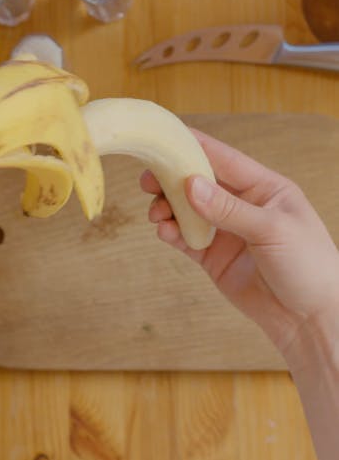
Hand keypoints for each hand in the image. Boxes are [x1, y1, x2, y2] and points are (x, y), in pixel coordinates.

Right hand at [141, 130, 338, 357]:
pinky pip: (186, 238)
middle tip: (147, 181)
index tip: (164, 138)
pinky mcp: (215, 258)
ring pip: (188, 210)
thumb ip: (229, 209)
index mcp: (264, 187)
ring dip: (168, 208)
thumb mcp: (272, 230)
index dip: (193, 146)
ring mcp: (227, 231)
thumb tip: (190, 184)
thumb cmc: (309, 266)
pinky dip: (172, 233)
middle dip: (172, 179)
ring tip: (156, 214)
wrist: (311, 321)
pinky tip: (164, 232)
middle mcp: (242, 205)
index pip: (223, 158)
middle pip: (199, 182)